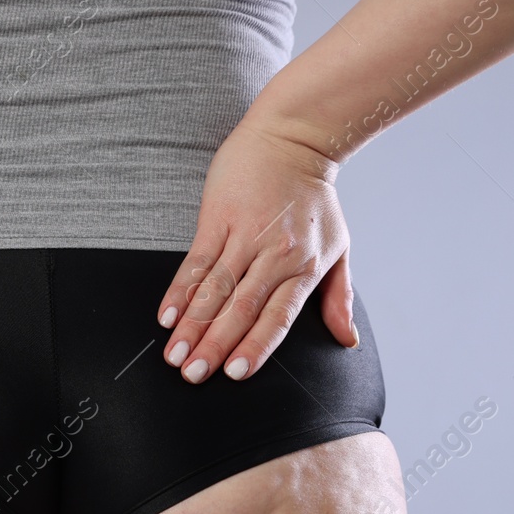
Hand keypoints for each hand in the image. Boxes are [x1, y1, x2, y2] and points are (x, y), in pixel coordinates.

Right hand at [156, 122, 359, 383]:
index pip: (277, 317)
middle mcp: (275, 254)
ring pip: (214, 290)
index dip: (255, 345)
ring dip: (191, 325)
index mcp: (305, 267)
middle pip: (240, 309)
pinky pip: (196, 262)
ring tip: (174, 355)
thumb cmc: (315, 198)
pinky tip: (167, 316)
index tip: (234, 372)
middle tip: (193, 375)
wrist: (294, 138)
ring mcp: (244, 235)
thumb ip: (339, 297)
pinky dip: (180, 291)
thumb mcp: (339, 247)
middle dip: (215, 345)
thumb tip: (347, 340)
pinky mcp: (217, 218)